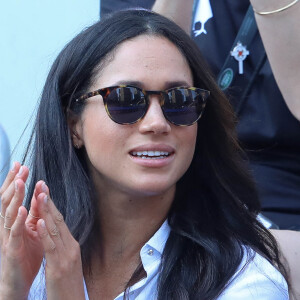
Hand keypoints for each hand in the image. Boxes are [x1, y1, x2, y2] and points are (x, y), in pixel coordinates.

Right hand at [0, 163, 43, 299]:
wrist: (18, 281)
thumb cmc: (26, 254)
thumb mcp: (32, 229)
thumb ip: (35, 213)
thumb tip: (39, 194)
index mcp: (13, 221)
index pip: (13, 197)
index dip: (15, 181)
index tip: (21, 165)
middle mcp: (6, 226)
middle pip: (8, 200)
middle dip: (14, 183)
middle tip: (21, 167)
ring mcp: (7, 237)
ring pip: (9, 213)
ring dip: (15, 197)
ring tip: (20, 182)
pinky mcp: (12, 249)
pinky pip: (14, 233)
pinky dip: (18, 220)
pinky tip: (23, 209)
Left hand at [35, 184, 84, 299]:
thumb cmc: (68, 286)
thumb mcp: (68, 262)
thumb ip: (64, 247)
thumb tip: (58, 234)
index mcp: (72, 245)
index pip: (60, 221)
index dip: (51, 205)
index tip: (44, 191)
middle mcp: (71, 247)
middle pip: (58, 220)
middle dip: (48, 201)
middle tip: (41, 184)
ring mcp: (66, 256)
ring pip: (54, 229)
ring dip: (46, 211)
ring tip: (39, 194)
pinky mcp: (58, 266)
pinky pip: (50, 247)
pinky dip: (44, 233)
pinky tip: (39, 221)